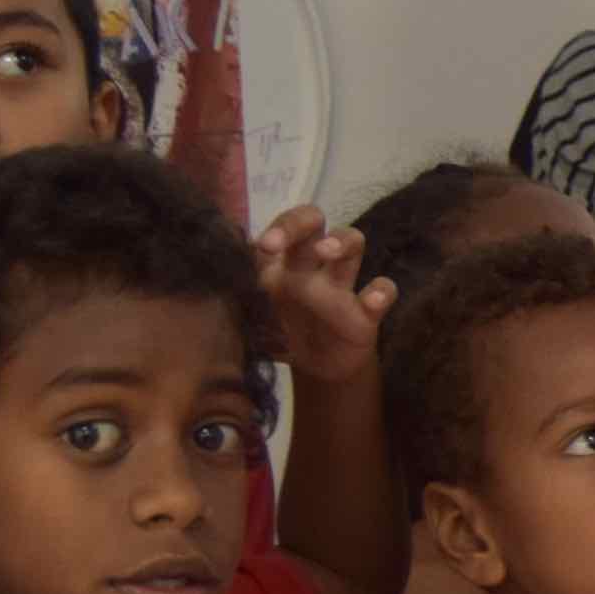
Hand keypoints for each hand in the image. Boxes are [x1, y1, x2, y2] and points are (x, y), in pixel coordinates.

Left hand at [249, 209, 389, 383]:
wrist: (317, 370)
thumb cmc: (282, 337)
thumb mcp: (254, 326)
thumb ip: (237, 311)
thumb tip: (211, 300)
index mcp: (279, 266)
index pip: (275, 232)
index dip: (269, 232)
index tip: (263, 247)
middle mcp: (310, 266)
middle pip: (311, 223)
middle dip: (297, 224)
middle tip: (280, 242)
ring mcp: (341, 284)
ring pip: (351, 242)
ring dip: (342, 242)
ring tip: (328, 252)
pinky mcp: (367, 310)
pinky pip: (383, 291)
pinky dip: (381, 292)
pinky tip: (371, 302)